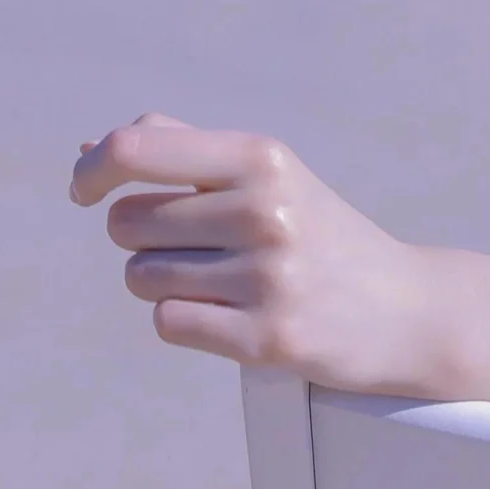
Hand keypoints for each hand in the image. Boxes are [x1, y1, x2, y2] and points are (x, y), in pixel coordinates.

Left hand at [71, 112, 437, 392]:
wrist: (405, 308)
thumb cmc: (319, 233)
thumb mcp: (269, 173)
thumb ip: (184, 148)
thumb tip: (88, 150)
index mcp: (263, 157)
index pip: (138, 148)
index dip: (92, 170)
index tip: (84, 190)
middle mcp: (264, 210)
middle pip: (126, 221)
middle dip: (143, 236)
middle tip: (198, 245)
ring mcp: (267, 277)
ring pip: (140, 277)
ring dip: (165, 281)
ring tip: (224, 281)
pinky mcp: (266, 340)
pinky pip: (168, 322)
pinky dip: (184, 320)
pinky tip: (230, 314)